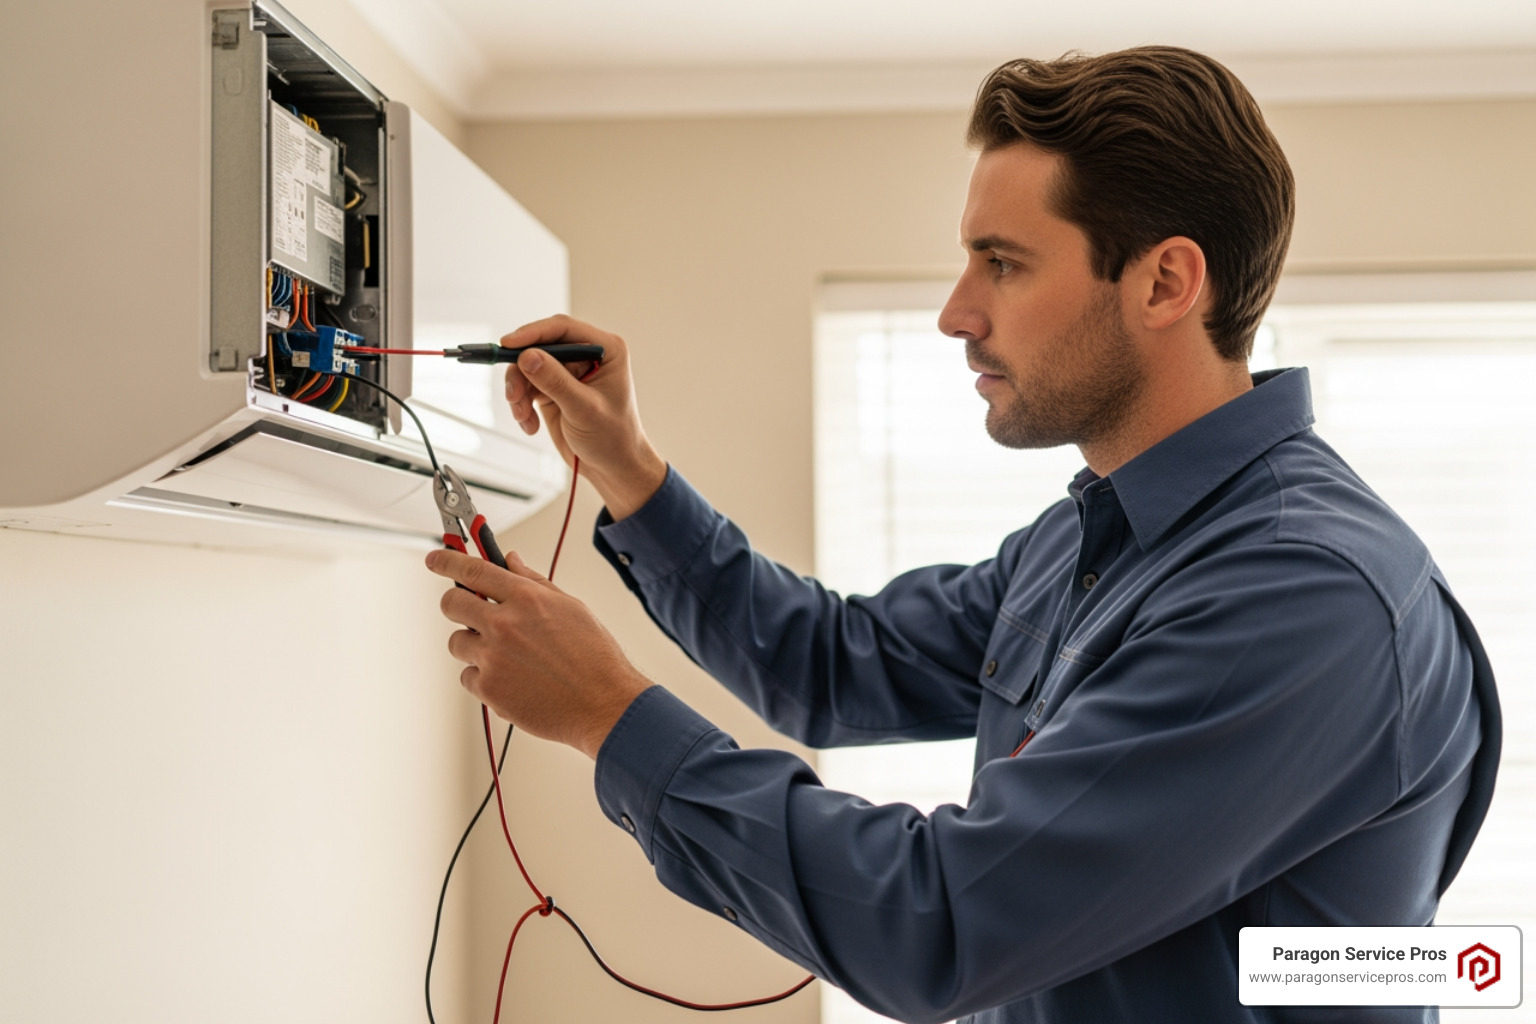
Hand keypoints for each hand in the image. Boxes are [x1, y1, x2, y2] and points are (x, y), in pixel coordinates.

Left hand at [427, 547, 653, 759]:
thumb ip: (534, 582)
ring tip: (507, 656)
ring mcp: (493, 657)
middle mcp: (504, 624)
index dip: (448, 560)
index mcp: (526, 598)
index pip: (474, 569)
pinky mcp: (488, 688)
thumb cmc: (594, 658)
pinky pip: (467, 676)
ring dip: (473, 645)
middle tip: (470, 612)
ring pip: (456, 642)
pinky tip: (511, 680)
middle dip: (457, 604)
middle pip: (451, 603)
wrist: (603, 704)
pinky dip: (483, 677)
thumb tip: (511, 562)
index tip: (436, 559)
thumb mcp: (571, 607)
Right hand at [501, 314, 667, 519]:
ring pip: (527, 368)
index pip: (563, 329)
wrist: (613, 468)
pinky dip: (522, 406)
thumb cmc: (613, 438)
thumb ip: (555, 381)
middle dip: (522, 371)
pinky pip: (526, 387)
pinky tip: (531, 426)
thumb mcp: (584, 409)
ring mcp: (567, 372)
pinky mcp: (553, 389)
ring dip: (519, 393)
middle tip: (513, 396)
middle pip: (539, 347)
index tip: (508, 345)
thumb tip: (527, 356)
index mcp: (605, 349)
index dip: (533, 333)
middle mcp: (585, 355)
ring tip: (523, 417)